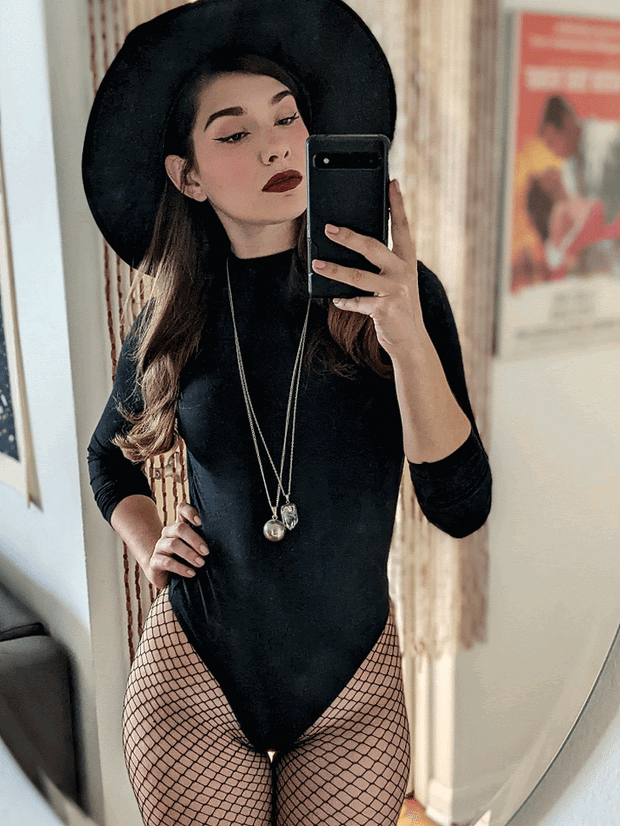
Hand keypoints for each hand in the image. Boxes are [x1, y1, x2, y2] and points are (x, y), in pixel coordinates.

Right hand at [147, 502, 208, 588]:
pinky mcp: (155, 562)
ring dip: (189, 554)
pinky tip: (191, 573)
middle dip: (195, 539)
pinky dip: (181, 568)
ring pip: (173, 544)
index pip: (181, 509)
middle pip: (179, 528)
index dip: (190, 512)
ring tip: (201, 563)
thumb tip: (227, 539)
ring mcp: (160, 547)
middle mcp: (168, 533)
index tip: (201, 522)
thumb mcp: (197, 547)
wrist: (166, 576)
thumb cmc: (187, 559)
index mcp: (179, 526)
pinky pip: (167, 562)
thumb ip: (205, 539)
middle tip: (207, 552)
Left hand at [311, 179, 423, 357]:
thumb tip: (351, 245)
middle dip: (349, 236)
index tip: (393, 182)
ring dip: (335, 270)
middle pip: (373, 247)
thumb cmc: (398, 307)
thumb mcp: (396, 282)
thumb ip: (382, 265)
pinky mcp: (385, 310)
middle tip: (328, 228)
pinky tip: (335, 299)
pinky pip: (359, 302)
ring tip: (317, 264)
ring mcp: (395, 291)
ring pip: (359, 276)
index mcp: (406, 260)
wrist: (411, 341)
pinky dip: (345, 301)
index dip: (398, 204)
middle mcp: (403, 272)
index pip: (403, 227)